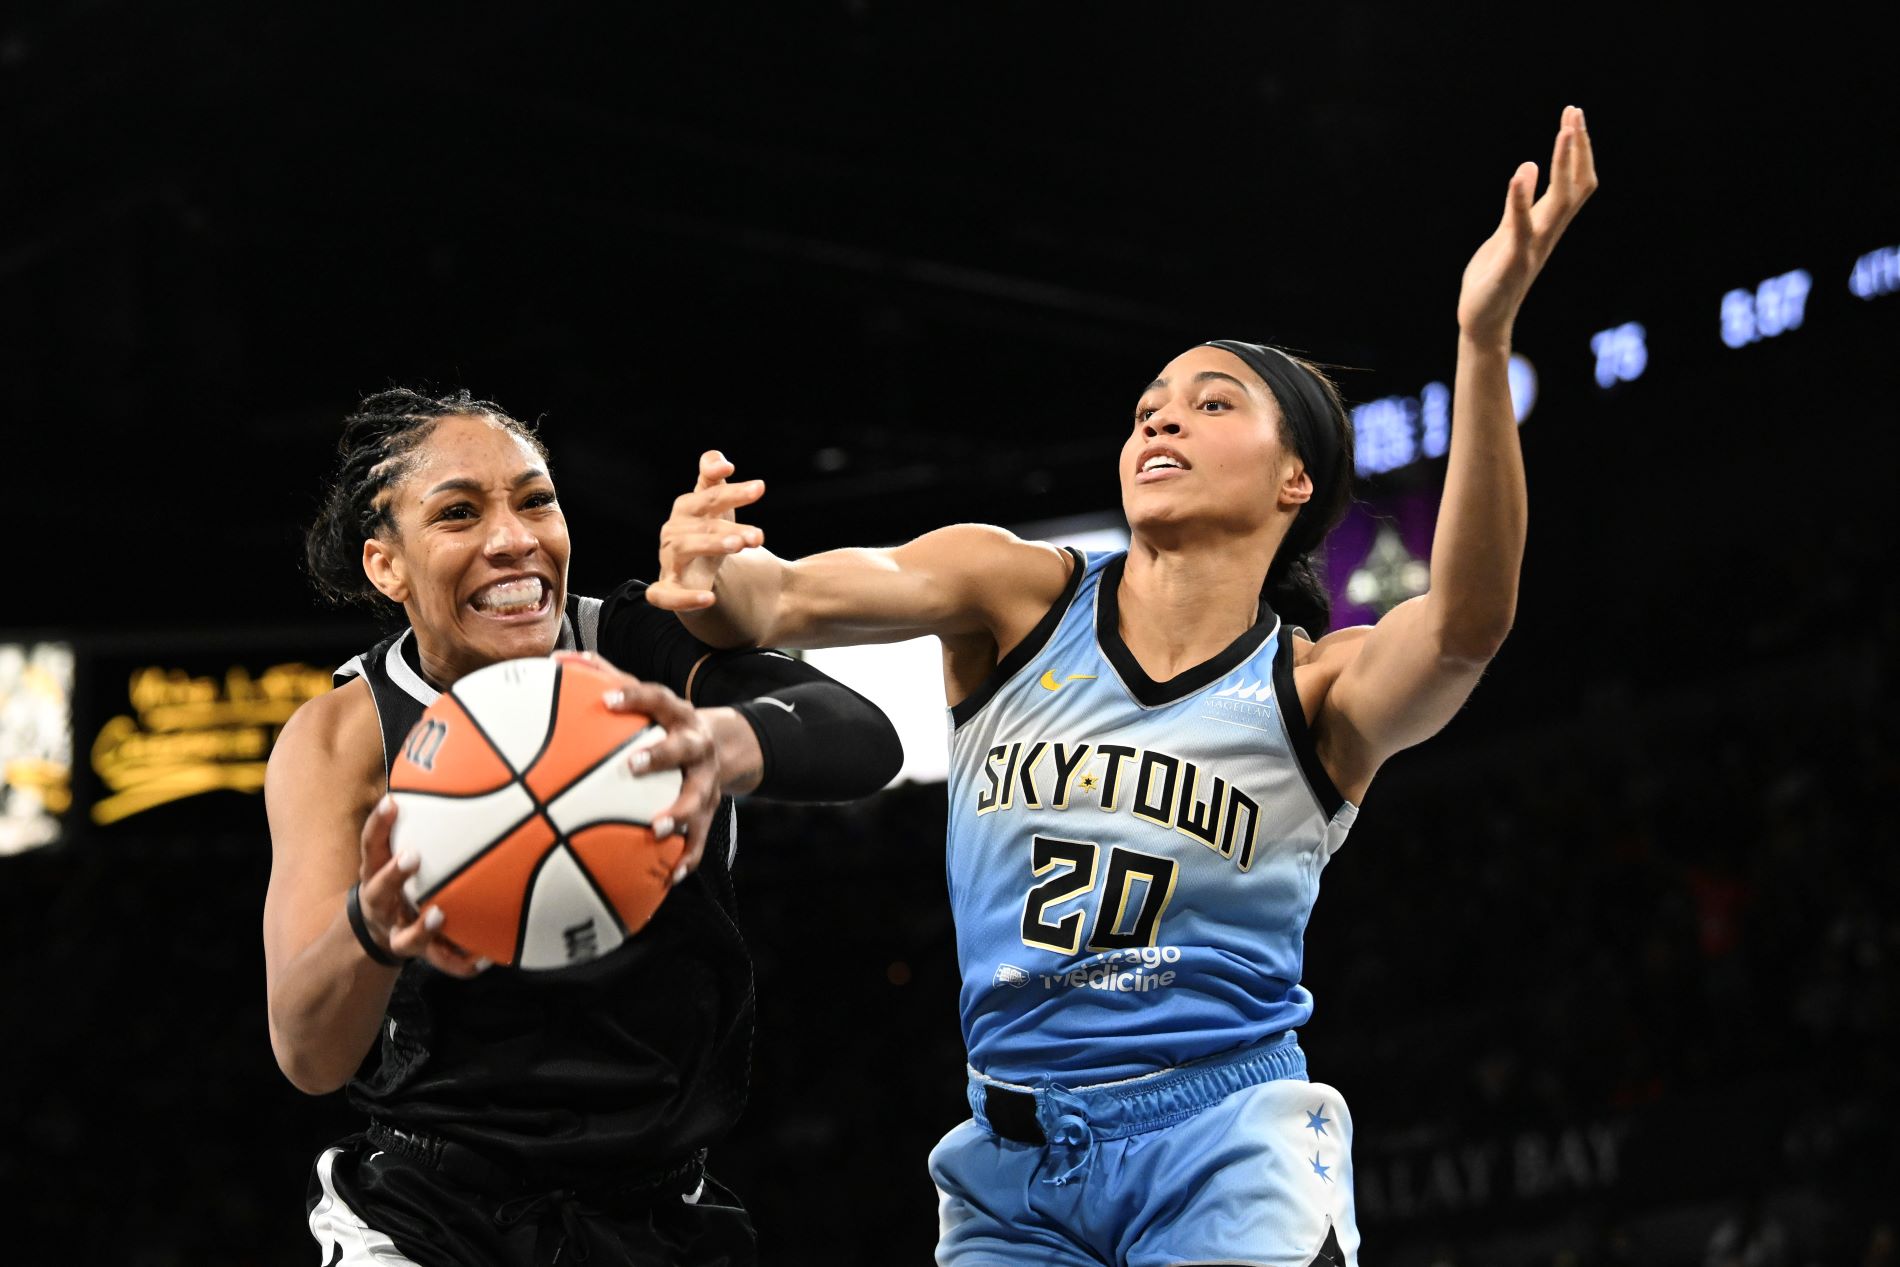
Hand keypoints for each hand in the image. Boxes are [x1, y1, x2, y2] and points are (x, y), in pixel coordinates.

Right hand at [355, 797, 485, 976]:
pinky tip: (486, 959)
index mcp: (376, 873)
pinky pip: (440, 961)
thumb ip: (422, 823)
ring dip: (422, 927)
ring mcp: (396, 931)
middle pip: (378, 889)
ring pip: (403, 936)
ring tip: (442, 914)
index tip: (393, 801)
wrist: (377, 933)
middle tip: (413, 856)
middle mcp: (381, 902)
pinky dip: (461, 962)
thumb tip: (463, 775)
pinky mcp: (417, 953)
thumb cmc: (398, 880)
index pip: (371, 844)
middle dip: (394, 873)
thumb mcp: (397, 852)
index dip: (378, 823)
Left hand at [590, 662, 735, 882]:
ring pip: (698, 797)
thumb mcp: (642, 697)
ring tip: (658, 828)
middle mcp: (695, 745)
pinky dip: (687, 857)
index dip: (634, 697)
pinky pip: (700, 838)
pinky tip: (670, 876)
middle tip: (631, 766)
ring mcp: (705, 780)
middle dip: (660, 756)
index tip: (607, 699)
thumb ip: (601, 675)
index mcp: (676, 714)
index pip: (657, 698)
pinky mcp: (709, 811)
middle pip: (684, 748)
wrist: (719, 747)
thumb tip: (555, 657)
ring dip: (680, 812)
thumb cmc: (661, 722)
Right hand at [648, 450, 766, 611]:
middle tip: (758, 536)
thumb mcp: (715, 504)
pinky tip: (708, 599)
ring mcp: (668, 561)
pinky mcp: (666, 590)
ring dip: (712, 545)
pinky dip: (684, 598)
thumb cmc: (708, 532)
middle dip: (730, 528)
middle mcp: (673, 532)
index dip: (732, 492)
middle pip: (701, 524)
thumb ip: (713, 478)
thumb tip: (722, 462)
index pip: (710, 495)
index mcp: (686, 509)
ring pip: (685, 549)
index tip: (759, 488)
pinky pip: (665, 595)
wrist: (694, 573)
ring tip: (739, 545)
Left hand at [1457, 105, 1598, 345]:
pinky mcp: (1512, 261)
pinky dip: (1521, 199)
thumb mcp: (1508, 232)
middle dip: (1578, 148)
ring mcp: (1533, 246)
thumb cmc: (1494, 276)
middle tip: (1575, 112)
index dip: (1578, 150)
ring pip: (1561, 201)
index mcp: (1546, 224)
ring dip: (1564, 164)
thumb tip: (1529, 166)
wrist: (1483, 321)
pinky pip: (1520, 227)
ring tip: (1565, 130)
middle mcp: (1547, 232)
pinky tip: (1521, 173)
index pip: (1575, 183)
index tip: (1574, 115)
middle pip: (1576, 186)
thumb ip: (1519, 203)